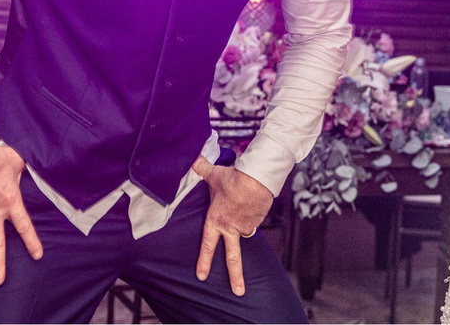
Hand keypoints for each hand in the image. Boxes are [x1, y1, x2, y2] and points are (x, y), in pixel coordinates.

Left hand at [191, 155, 273, 295]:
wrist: (257, 177)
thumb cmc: (233, 178)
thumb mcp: (213, 174)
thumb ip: (201, 168)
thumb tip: (190, 156)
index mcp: (216, 220)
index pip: (208, 245)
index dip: (204, 261)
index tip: (201, 276)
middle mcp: (231, 227)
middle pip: (233, 257)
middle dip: (236, 277)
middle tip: (239, 292)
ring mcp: (247, 225)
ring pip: (245, 231)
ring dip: (244, 225)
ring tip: (243, 207)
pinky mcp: (259, 219)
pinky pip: (254, 220)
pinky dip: (253, 214)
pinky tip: (252, 202)